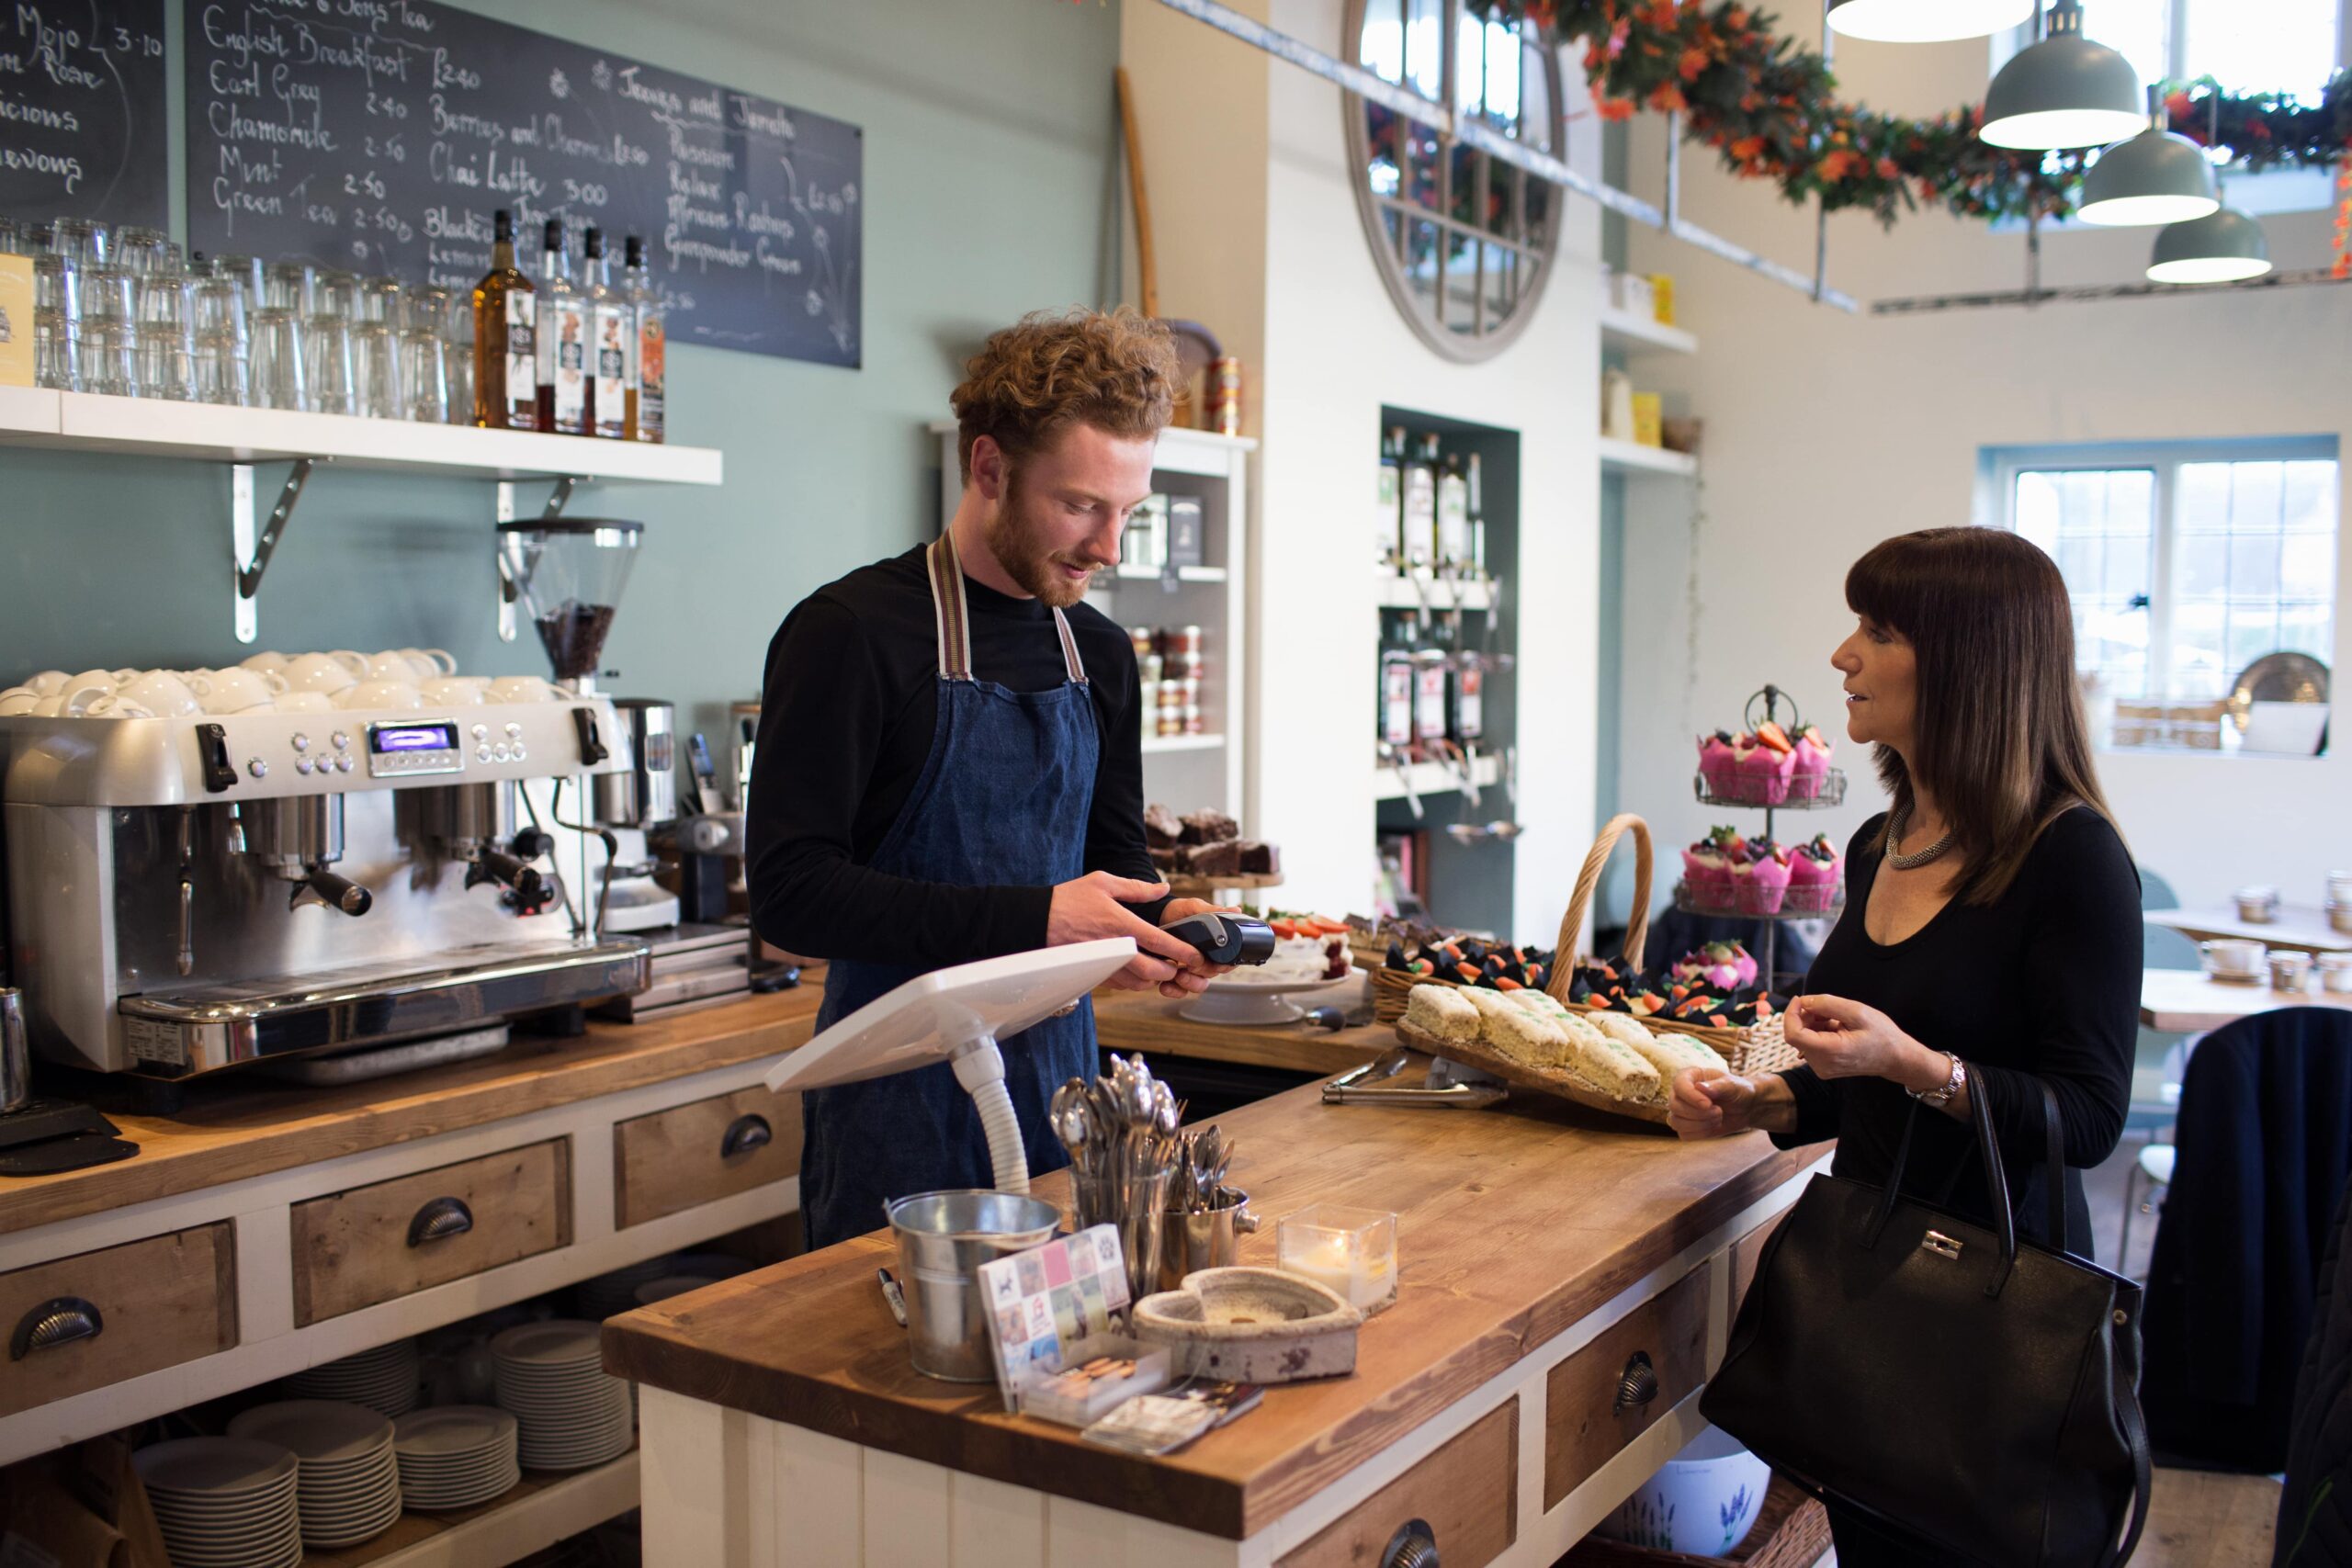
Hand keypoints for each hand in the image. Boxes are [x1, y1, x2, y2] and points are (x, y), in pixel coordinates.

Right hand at [1046, 871, 1204, 994]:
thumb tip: (1162, 888)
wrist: (1037, 921)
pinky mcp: (1094, 973)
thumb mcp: (1103, 882)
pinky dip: (1134, 982)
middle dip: (1171, 971)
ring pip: (1138, 983)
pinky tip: (1137, 971)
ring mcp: (1104, 964)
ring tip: (1161, 969)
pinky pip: (1121, 985)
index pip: (1160, 942)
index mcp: (1121, 924)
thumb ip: (1136, 888)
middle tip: (1179, 966)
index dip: (1182, 952)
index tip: (1196, 956)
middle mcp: (1115, 948)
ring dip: (1154, 979)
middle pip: (1153, 971)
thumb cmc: (1068, 899)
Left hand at [1153, 899, 1237, 999]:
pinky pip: (1179, 990)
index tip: (1216, 965)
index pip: (1228, 962)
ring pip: (1198, 985)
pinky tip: (1165, 986)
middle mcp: (1206, 960)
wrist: (1155, 915)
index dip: (1224, 965)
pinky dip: (1174, 990)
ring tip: (1179, 976)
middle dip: (1203, 972)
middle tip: (1191, 965)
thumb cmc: (1179, 911)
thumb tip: (1236, 910)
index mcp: (1215, 946)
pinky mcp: (1175, 977)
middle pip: (1212, 974)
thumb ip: (1213, 911)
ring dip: (1190, 983)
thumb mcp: (1195, 908)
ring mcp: (1191, 970)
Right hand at [1668, 1066, 1766, 1139]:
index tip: (1708, 1104)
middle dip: (1698, 1113)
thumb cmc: (1738, 1091)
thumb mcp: (1732, 1086)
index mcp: (1689, 1076)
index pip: (1679, 1085)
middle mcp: (1681, 1092)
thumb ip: (1717, 1086)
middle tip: (1719, 1111)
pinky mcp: (1686, 1126)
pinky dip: (1701, 1133)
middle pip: (1674, 1106)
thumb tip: (1700, 1087)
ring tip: (1718, 1118)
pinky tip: (1713, 1126)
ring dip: (1700, 1124)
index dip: (1691, 1097)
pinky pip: (1684, 1135)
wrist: (1746, 1108)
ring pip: (1676, 1122)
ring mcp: (1681, 1110)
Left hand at [1783, 993, 1912, 1081]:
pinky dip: (1818, 1031)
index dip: (1791, 1013)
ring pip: (1803, 1038)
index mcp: (1830, 1052)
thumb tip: (1804, 1001)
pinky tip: (1836, 1027)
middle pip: (1797, 1035)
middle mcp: (1821, 1065)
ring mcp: (1822, 1068)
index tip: (1801, 999)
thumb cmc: (1882, 1036)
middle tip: (1827, 1007)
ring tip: (1837, 1018)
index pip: (1793, 1034)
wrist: (1896, 1058)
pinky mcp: (1823, 1067)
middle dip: (1806, 1016)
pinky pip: (1811, 1045)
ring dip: (1813, 1023)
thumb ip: (1827, 1004)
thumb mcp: (1857, 1012)